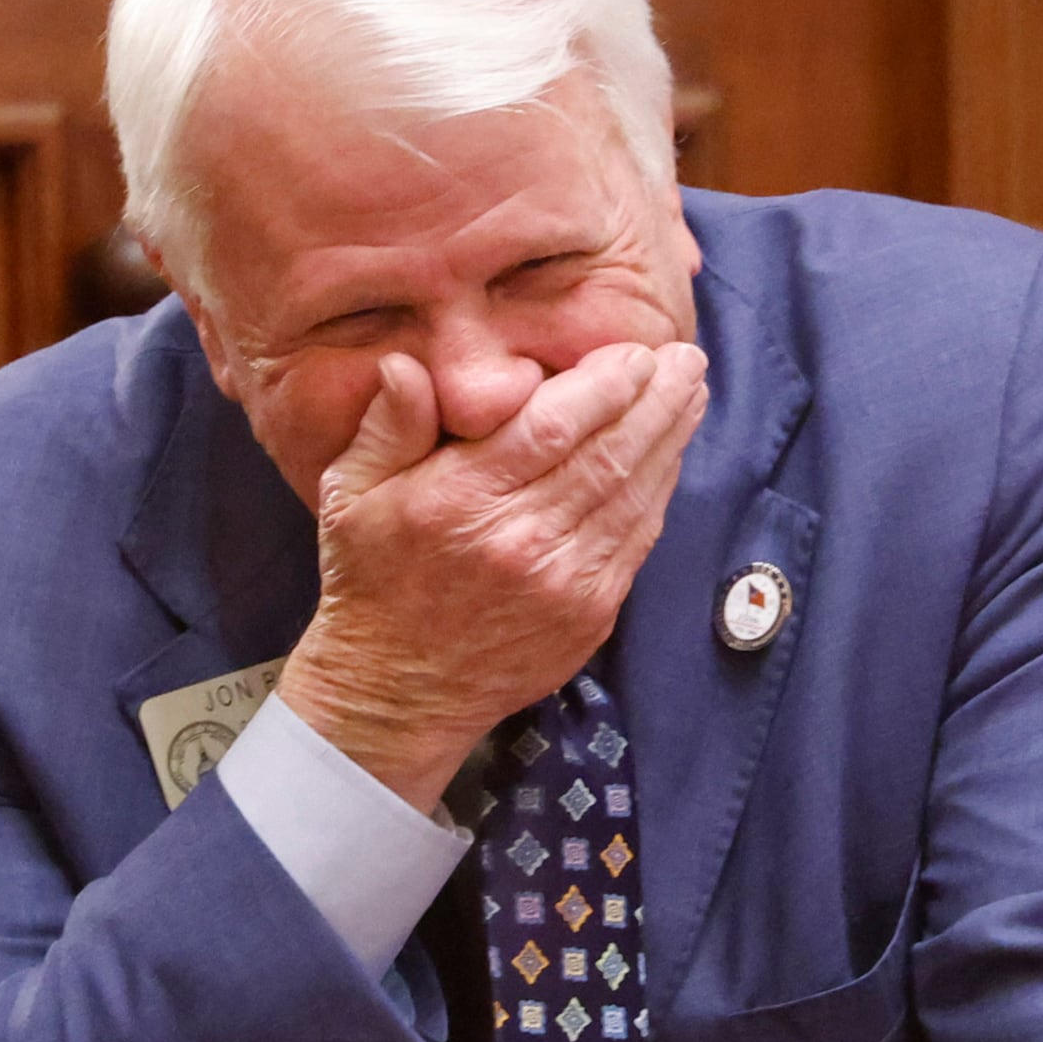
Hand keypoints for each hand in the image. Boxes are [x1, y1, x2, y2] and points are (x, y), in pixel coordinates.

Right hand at [275, 339, 709, 808]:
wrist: (397, 689)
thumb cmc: (372, 579)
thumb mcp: (351, 493)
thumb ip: (388, 425)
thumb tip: (405, 364)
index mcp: (460, 500)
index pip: (552, 426)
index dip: (604, 384)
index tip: (633, 351)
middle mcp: (519, 540)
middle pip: (608, 453)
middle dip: (656, 399)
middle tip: (685, 358)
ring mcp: (562, 582)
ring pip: (634, 494)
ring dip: (671, 439)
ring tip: (691, 394)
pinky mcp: (589, 614)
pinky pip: (638, 539)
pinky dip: (660, 492)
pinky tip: (668, 458)